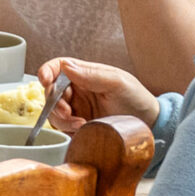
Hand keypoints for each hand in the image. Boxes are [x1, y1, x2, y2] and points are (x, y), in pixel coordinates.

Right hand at [36, 57, 159, 131]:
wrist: (150, 124)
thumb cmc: (137, 99)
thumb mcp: (117, 83)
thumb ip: (92, 75)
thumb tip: (66, 66)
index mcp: (84, 74)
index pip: (58, 67)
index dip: (47, 71)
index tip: (44, 80)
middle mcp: (77, 89)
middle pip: (50, 91)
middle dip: (54, 102)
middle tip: (67, 112)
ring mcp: (76, 108)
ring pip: (53, 111)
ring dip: (61, 118)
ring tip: (80, 123)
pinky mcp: (77, 125)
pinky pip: (61, 126)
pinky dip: (67, 128)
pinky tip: (82, 129)